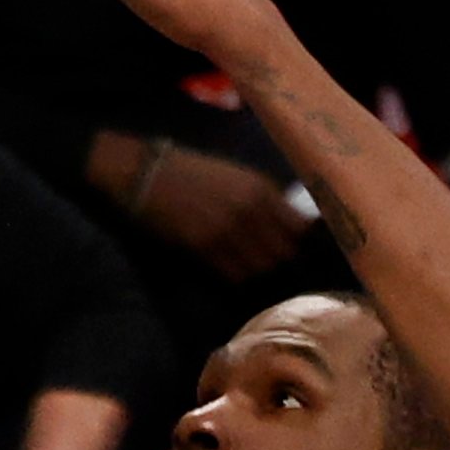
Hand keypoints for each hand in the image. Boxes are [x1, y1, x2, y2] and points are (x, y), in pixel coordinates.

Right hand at [93, 134, 307, 279]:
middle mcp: (249, 211)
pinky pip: (234, 274)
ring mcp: (227, 231)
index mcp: (261, 189)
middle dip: (280, 260)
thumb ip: (264, 198)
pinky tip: (231, 271)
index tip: (295, 248)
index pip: (299, 228)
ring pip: (260, 267)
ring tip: (249, 268)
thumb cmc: (193, 173)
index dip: (300, 242)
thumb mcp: (237, 176)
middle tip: (271, 263)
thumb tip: (289, 225)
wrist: (148, 173)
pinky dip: (237, 277)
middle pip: (283, 252)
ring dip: (258, 271)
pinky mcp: (204, 248)